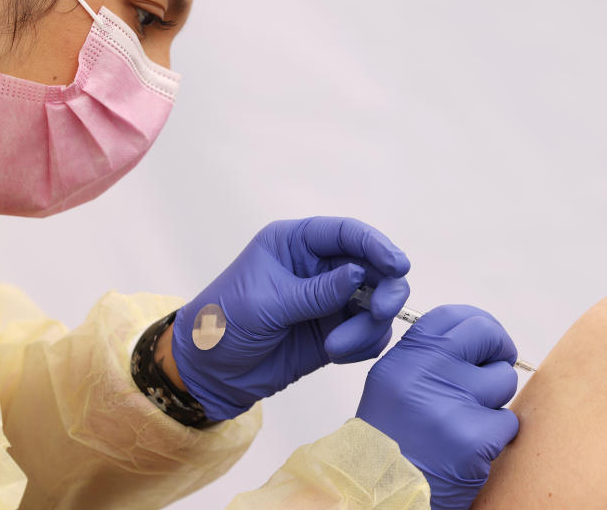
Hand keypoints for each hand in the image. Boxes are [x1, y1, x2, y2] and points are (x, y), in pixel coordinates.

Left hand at [171, 217, 410, 419]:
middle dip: (384, 289)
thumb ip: (315, 291)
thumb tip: (360, 274)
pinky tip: (337, 354)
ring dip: (368, 326)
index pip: (345, 233)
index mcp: (294, 243)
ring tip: (336, 348)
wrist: (208, 373)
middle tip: (381, 313)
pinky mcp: (335, 331)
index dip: (376, 245)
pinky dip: (364, 344)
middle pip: (373, 266)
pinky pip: (369, 333)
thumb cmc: (223, 323)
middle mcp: (318, 266)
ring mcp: (330, 300)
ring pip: (376, 303)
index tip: (398, 265)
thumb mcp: (266, 303)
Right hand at [357, 305, 518, 509]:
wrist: (382, 491)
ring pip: (504, 380)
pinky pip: (508, 422)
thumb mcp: (393, 384)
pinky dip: (496, 435)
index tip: (486, 339)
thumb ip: (427, 356)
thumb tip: (474, 338)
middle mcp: (426, 373)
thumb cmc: (391, 440)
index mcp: (405, 358)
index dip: (478, 324)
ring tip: (468, 419)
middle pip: (487, 336)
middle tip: (495, 367)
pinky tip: (471, 447)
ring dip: (494, 400)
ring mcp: (453, 404)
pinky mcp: (476, 438)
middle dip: (499, 351)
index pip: (453, 316)